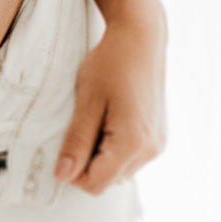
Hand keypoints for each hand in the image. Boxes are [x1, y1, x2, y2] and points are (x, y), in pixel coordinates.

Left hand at [53, 5, 166, 195]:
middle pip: (108, 179)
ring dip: (101, 155)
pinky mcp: (158, 137)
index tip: (63, 145)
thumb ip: (76, 142)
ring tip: (96, 117)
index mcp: (133, 143)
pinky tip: (109, 118)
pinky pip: (130, 157)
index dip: (72, 171)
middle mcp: (150, 150)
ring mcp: (157, 144)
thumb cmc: (112, 64)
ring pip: (119, 170)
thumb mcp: (87, 102)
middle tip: (80, 124)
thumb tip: (62, 176)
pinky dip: (114, 147)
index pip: (96, 183)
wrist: (140, 39)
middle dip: (87, 161)